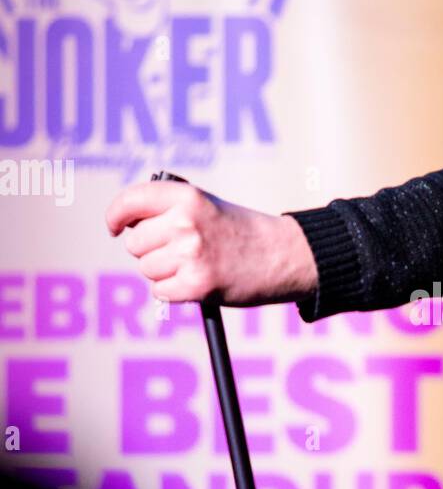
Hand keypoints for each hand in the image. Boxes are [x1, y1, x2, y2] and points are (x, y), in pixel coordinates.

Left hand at [104, 181, 317, 306]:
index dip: (116, 216)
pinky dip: (174, 291)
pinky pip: (160, 291)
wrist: (282, 255)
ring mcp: (190, 255)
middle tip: (181, 251)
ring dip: (164, 272)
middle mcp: (185, 223)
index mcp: (187, 197)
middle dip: (151, 250)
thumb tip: (127, 225)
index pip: (131, 201)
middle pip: (136, 244)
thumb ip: (167, 208)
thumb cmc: (241, 230)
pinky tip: (198, 281)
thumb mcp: (206, 204)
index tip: (114, 227)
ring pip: (147, 269)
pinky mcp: (196, 284)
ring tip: (196, 265)